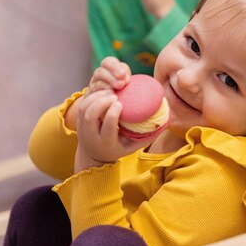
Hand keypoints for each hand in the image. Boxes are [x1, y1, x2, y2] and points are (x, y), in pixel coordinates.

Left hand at [72, 57, 145, 172]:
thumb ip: (149, 134)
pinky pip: (82, 104)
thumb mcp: (133, 146)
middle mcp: (91, 136)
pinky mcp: (78, 119)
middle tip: (114, 94)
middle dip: (101, 103)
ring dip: (96, 97)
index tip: (120, 104)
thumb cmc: (119, 147)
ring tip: (110, 91)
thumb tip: (167, 121)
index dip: (111, 115)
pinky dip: (92, 95)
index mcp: (106, 144)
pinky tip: (103, 91)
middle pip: (90, 117)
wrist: (94, 154)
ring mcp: (82, 127)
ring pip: (84, 109)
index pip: (106, 129)